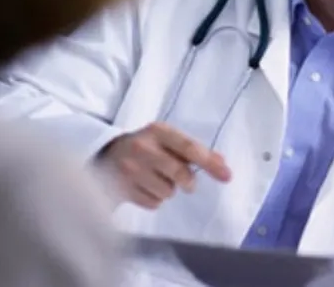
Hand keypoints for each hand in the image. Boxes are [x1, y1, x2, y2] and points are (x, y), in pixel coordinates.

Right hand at [99, 122, 231, 208]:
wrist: (106, 154)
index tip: (227, 176)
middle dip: (187, 181)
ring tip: (155, 179)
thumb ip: (194, 151)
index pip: (189, 147)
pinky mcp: (121, 188)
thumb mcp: (167, 140)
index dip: (210, 163)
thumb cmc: (146, 147)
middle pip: (179, 173)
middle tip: (185, 181)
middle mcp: (142, 147)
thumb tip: (223, 164)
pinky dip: (153, 198)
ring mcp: (129, 168)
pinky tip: (144, 187)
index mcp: (158, 131)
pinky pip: (153, 203)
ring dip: (167, 190)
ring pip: (167, 191)